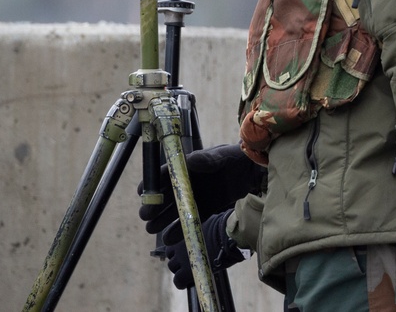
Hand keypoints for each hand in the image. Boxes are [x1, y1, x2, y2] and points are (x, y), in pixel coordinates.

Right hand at [138, 143, 263, 234]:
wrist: (253, 171)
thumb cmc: (234, 157)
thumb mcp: (220, 156)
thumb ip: (205, 160)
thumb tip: (188, 160)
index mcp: (186, 167)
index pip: (163, 175)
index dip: (151, 184)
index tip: (142, 194)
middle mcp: (186, 183)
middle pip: (164, 197)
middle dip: (153, 207)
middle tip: (147, 217)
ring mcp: (195, 197)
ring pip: (173, 211)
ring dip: (161, 221)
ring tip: (152, 230)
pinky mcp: (205, 209)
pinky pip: (188, 221)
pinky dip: (178, 230)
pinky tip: (169, 240)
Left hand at [161, 209, 245, 289]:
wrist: (227, 238)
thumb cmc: (222, 228)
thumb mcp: (208, 223)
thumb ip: (201, 229)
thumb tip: (207, 228)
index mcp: (183, 234)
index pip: (171, 246)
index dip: (175, 251)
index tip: (182, 253)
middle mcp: (178, 247)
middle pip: (171, 258)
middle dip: (177, 261)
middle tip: (187, 263)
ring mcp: (182, 259)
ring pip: (173, 268)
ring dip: (179, 270)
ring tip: (189, 272)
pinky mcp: (187, 271)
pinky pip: (178, 280)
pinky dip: (180, 283)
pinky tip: (184, 284)